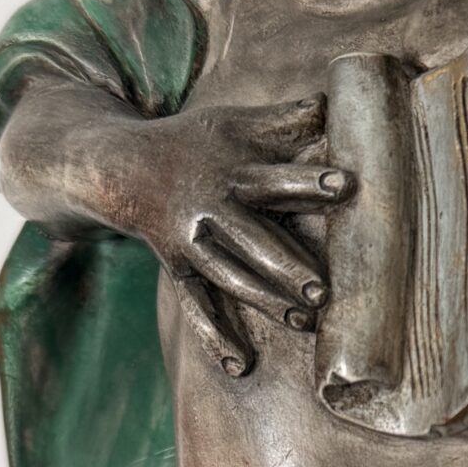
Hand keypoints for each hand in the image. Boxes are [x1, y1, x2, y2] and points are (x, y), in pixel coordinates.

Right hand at [107, 96, 350, 376]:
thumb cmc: (196, 142)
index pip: (277, 177)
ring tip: (306, 321)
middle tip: (323, 290)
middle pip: (254, 241)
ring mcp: (193, 246)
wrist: (120, 167)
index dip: (310, 180)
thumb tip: (338, 100)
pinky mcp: (181, 272)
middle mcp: (211, 212)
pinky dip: (215, 337)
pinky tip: (239, 366)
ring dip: (266, 302)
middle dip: (287, 265)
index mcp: (233, 172)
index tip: (347, 184)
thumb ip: (287, 118)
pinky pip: (198, 308)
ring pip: (232, 279)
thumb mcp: (235, 121)